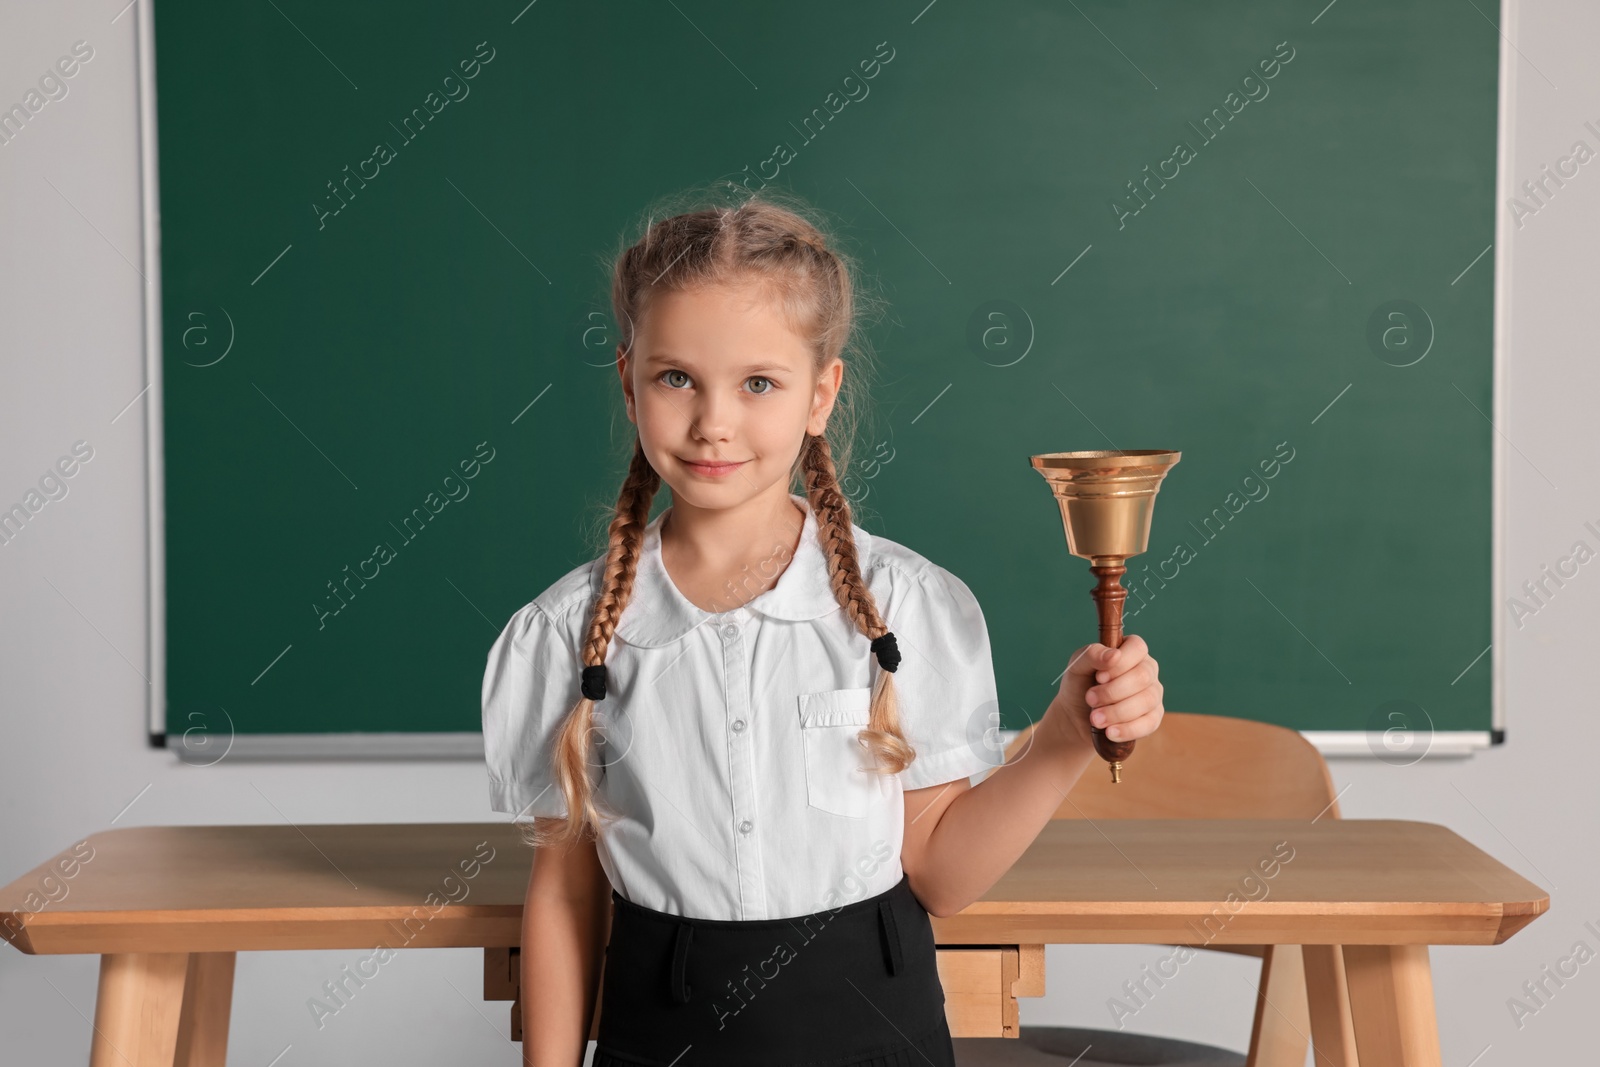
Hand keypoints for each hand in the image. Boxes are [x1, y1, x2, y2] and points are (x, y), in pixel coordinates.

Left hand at [1044, 634, 1163, 751]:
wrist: (1076, 717)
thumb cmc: (1079, 685)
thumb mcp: (1077, 666)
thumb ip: (1092, 655)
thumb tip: (1114, 655)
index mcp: (1130, 651)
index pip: (1137, 648)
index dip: (1119, 663)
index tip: (1098, 677)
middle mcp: (1146, 670)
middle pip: (1142, 676)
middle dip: (1113, 691)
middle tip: (1090, 699)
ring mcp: (1153, 694)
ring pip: (1147, 700)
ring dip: (1117, 711)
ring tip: (1095, 719)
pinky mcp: (1153, 717)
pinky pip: (1149, 723)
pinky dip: (1128, 729)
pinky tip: (1110, 732)